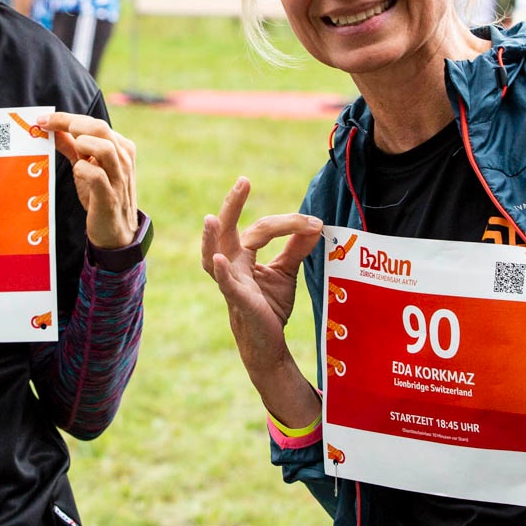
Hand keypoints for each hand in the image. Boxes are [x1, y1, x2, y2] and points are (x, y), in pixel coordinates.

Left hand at [43, 112, 137, 248]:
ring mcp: (118, 177)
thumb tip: (53, 129)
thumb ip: (72, 147)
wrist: (115, 231)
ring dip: (81, 145)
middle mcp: (122, 158)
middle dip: (70, 124)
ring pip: (104, 147)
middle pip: (100, 127)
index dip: (66, 118)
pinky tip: (77, 172)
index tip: (42, 119)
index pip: (93, 122)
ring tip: (72, 154)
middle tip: (48, 129)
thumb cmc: (100, 196)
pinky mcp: (110, 196)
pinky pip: (96, 175)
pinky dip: (82, 170)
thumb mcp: (86, 167)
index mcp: (119, 147)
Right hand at [202, 178, 323, 373]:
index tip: (315, 223)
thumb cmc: (269, 306)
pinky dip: (222, 272)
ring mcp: (231, 283)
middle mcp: (231, 264)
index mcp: (242, 254)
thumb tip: (314, 224)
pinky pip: (227, 286)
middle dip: (233, 205)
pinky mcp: (239, 302)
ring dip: (211, 238)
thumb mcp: (286, 272)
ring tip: (210, 219)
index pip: (262, 228)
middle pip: (227, 230)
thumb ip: (296, 248)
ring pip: (213, 257)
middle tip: (243, 181)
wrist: (269, 344)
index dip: (289, 224)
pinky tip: (220, 259)